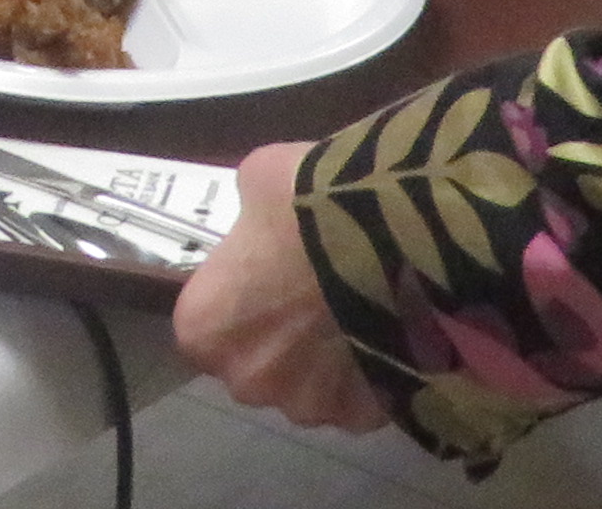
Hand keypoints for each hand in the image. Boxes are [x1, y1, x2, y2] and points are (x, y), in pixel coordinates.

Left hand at [175, 144, 389, 429]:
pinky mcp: (363, 418)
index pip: (208, 326)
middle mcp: (247, 381)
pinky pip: (358, 400)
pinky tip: (385, 335)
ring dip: (326, 363)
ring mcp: (309, 407)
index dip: (237, 301)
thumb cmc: (307, 208)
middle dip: (280, 340)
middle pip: (257, 366)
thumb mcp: (257, 182)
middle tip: (313, 296)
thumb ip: (248, 217)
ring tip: (356, 314)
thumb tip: (260, 221)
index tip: (264, 277)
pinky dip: (368, 375)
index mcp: (205, 328)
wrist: (396, 239)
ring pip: (310, 388)